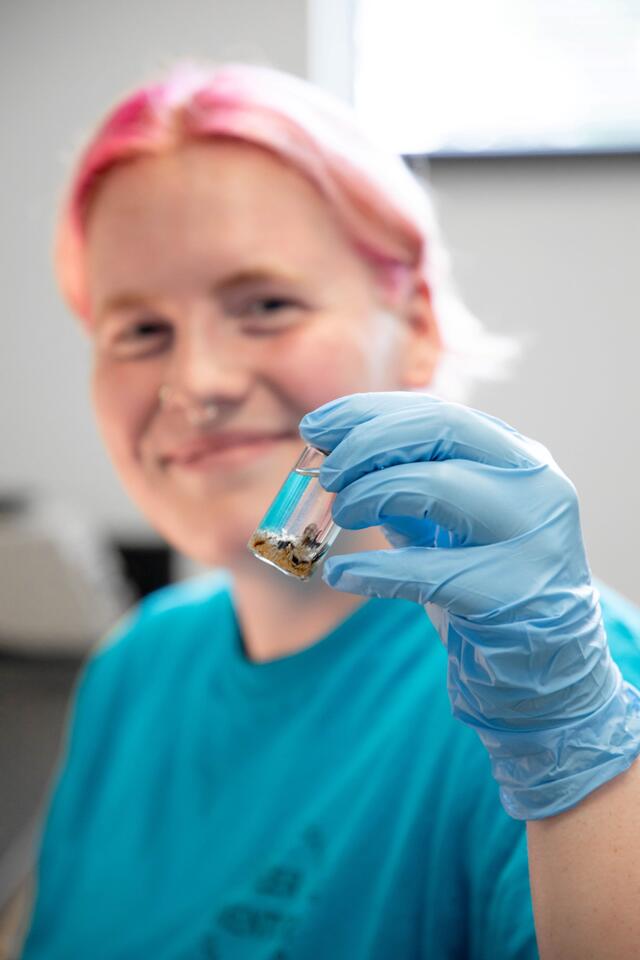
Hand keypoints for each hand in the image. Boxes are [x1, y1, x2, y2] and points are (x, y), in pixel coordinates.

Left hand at [299, 392, 639, 818]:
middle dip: (368, 443)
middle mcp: (534, 484)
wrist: (545, 669)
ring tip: (340, 515)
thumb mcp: (446, 522)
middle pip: (443, 430)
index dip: (368, 413)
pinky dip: (373, 572)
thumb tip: (332, 454)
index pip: (437, 412)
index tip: (316, 426)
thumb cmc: (484, 582)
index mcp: (517, 458)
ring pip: (438, 487)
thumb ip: (404, 483)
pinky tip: (340, 574)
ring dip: (371, 493)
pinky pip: (427, 572)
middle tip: (326, 473)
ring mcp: (531, 537)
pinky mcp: (512, 593)